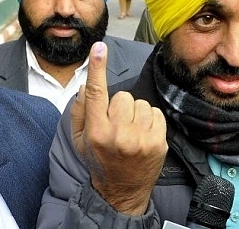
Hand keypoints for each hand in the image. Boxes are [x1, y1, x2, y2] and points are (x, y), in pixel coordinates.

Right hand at [70, 42, 167, 215]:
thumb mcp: (80, 140)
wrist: (122, 190)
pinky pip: (155, 112)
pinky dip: (150, 120)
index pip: (96, 94)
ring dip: (136, 113)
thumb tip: (86, 84)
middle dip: (120, 106)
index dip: (97, 68)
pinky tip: (143, 133)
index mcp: (96, 132)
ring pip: (141, 103)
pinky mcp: (158, 141)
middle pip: (123, 96)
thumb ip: (80, 111)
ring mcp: (141, 138)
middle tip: (118, 124)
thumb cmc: (100, 160)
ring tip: (131, 131)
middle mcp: (118, 134)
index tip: (99, 47)